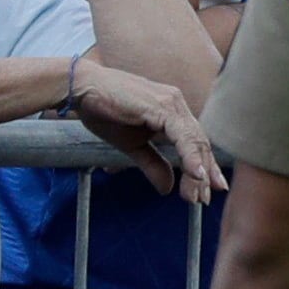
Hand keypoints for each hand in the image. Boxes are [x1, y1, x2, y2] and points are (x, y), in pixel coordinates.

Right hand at [69, 59, 227, 201]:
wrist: (81, 88)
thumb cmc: (104, 112)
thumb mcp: (132, 145)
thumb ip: (153, 164)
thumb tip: (167, 190)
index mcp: (174, 113)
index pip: (195, 143)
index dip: (205, 167)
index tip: (207, 191)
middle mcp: (177, 105)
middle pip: (200, 143)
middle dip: (206, 173)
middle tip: (205, 200)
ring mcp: (171, 103)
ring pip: (195, 139)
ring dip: (200, 168)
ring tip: (201, 193)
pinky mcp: (160, 105)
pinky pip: (181, 133)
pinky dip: (190, 154)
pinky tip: (196, 173)